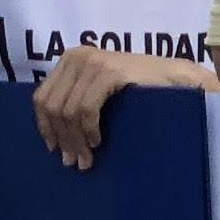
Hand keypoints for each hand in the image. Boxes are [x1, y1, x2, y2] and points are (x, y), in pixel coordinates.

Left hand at [33, 43, 216, 165]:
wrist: (177, 78)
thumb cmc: (139, 91)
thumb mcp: (98, 91)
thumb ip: (76, 101)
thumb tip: (52, 136)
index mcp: (70, 59)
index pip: (42, 97)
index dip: (45, 127)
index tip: (53, 150)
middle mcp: (77, 56)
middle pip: (53, 106)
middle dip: (62, 138)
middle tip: (73, 162)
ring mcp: (93, 62)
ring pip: (68, 110)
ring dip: (75, 140)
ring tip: (86, 160)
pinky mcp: (110, 71)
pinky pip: (86, 108)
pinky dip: (88, 129)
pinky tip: (97, 142)